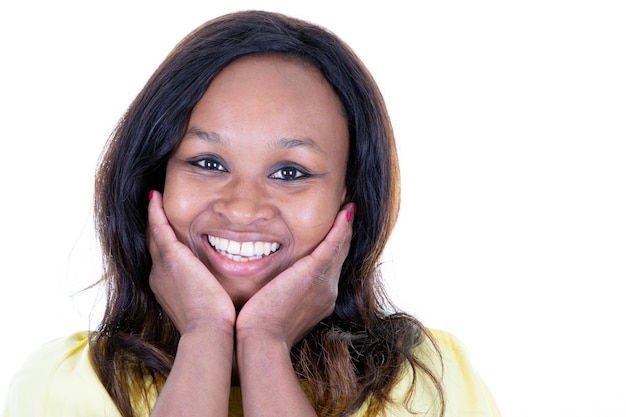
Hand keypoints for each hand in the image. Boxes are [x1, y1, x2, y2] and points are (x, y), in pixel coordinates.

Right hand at [147, 191, 235, 334]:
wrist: (210, 333)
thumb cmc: (218, 326)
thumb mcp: (212, 308)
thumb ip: (215, 295)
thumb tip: (231, 296)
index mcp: (169, 289)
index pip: (166, 260)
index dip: (166, 245)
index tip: (170, 233)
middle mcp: (160, 277)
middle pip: (156, 246)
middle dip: (156, 228)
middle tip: (157, 210)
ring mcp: (162, 267)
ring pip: (154, 234)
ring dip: (155, 216)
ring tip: (155, 199)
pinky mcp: (171, 257)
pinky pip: (159, 227)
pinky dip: (156, 212)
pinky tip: (156, 197)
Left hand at [235, 203, 354, 347]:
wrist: (261, 341)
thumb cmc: (259, 329)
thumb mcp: (275, 309)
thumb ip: (279, 293)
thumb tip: (269, 284)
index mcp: (319, 299)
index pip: (329, 267)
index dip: (333, 247)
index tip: (335, 230)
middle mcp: (327, 291)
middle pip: (338, 255)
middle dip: (344, 233)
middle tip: (347, 210)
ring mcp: (324, 283)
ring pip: (339, 248)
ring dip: (346, 226)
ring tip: (349, 206)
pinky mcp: (314, 274)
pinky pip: (332, 246)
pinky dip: (340, 228)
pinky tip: (345, 212)